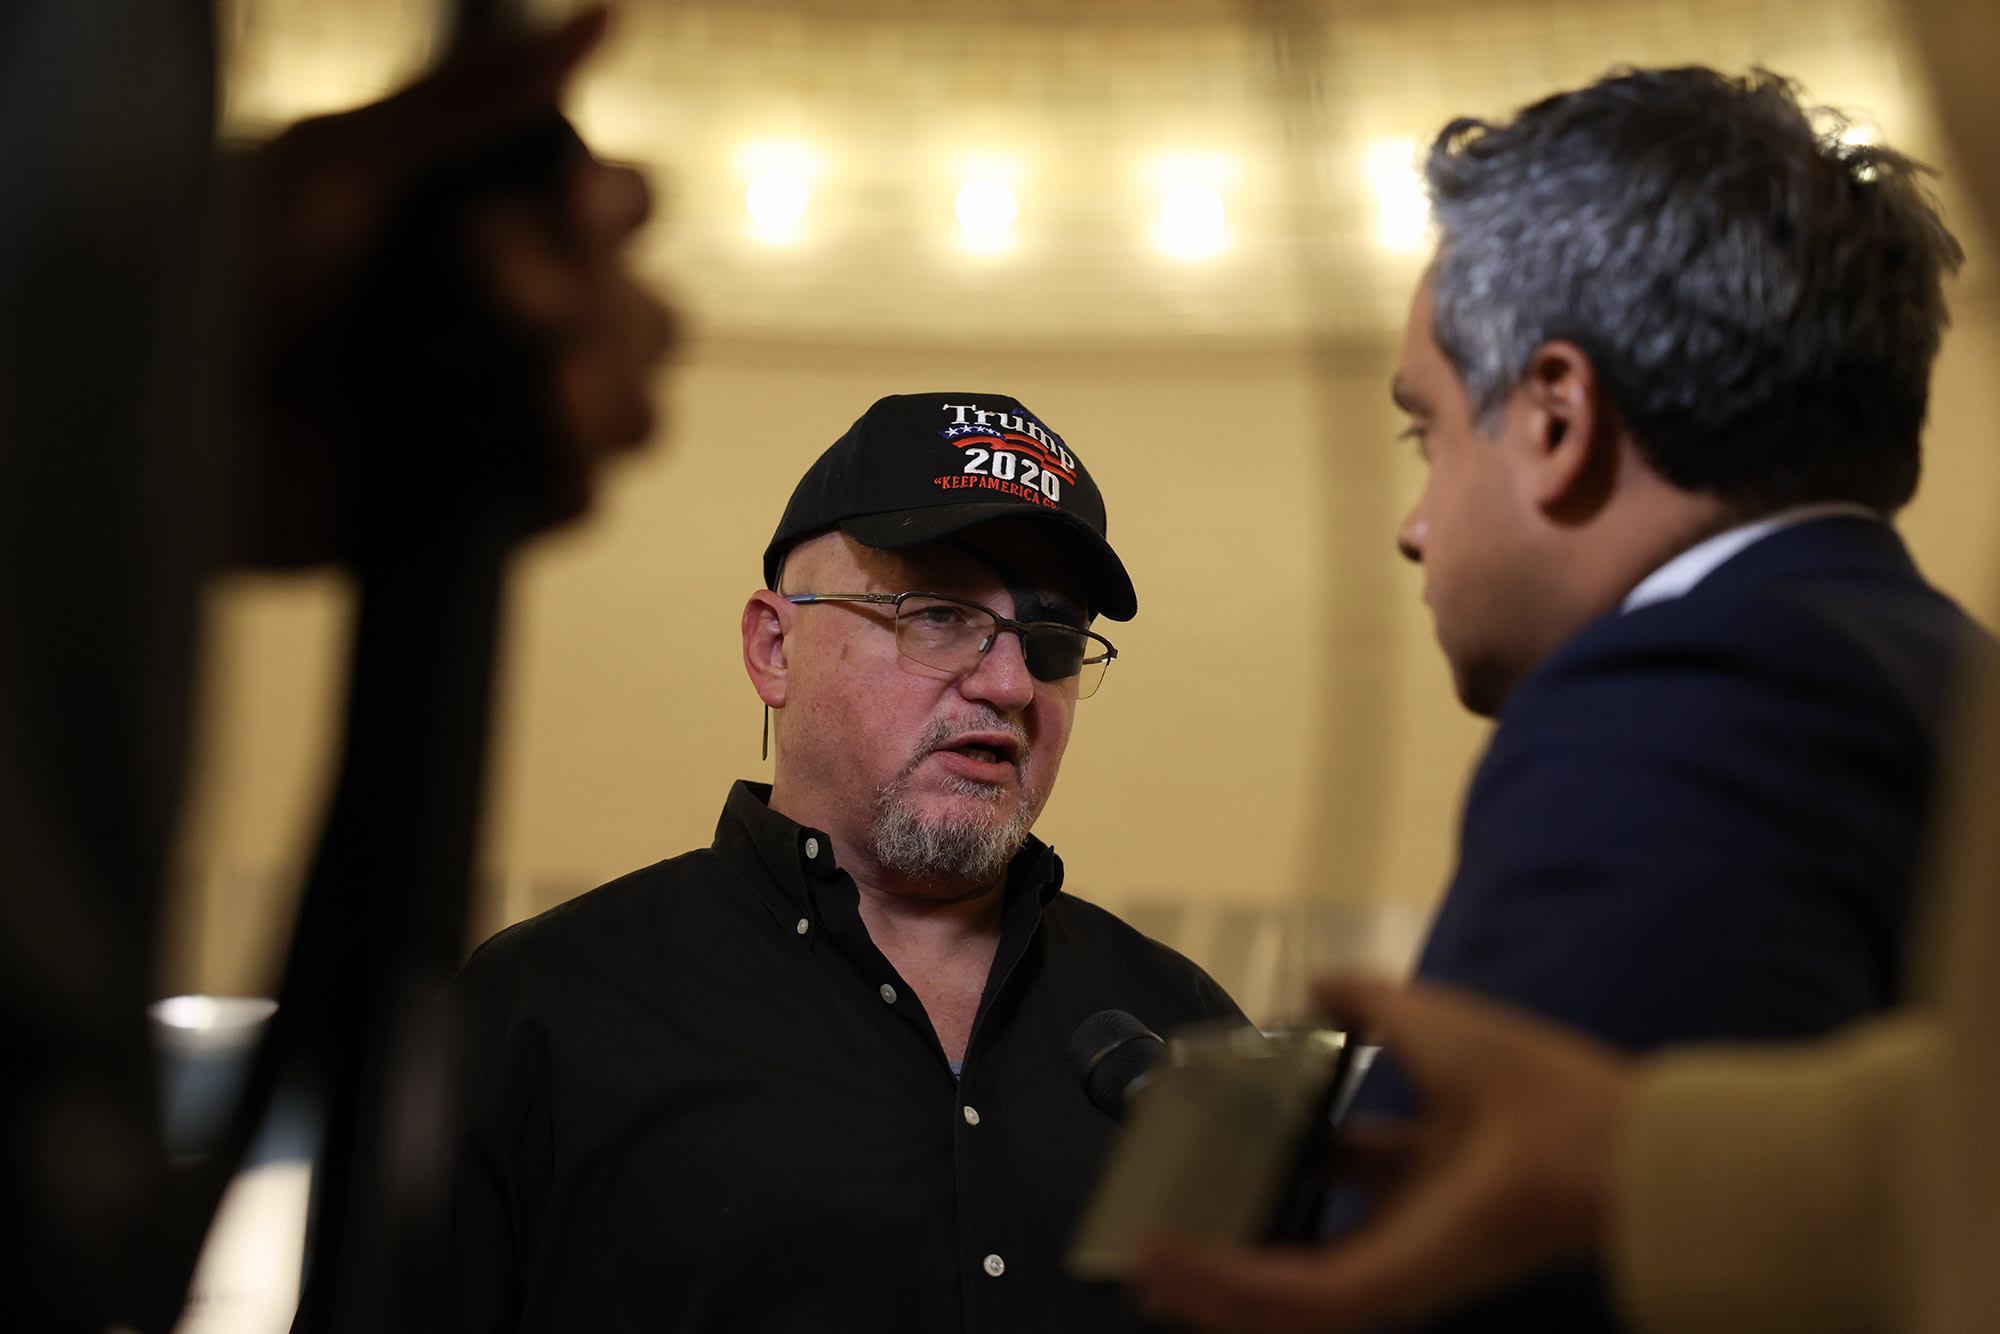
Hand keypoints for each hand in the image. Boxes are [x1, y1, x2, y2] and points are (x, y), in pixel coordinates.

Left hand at [239, 6, 674, 563]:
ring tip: (536, 378)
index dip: (618, 210)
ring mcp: (510, 420)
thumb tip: (603, 22)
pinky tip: (526, 435)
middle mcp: (521, 325)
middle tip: (491, 291)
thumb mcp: (338, 163)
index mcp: (497, 228)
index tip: (569, 205)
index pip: (624, 212)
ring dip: (603, 386)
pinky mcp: (486, 509)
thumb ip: (474, 101)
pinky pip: (582, 499)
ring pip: (637, 410)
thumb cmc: (223, 272)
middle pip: (653, 316)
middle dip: (595, 301)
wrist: (154, 414)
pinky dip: (571, 467)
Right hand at [1129, 978, 1635, 1332]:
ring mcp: (1389, 1262)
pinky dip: (1222, 1284)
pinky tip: (1169, 1264)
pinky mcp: (1379, 1288)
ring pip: (1278, 1289)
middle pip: (1300, 1244)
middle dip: (1230, 1249)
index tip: (1218, 1158)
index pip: (1333, 1173)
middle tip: (1167, 1244)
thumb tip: (1311, 981)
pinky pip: (1285, 1294)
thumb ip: (1363, 998)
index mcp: (1423, 1162)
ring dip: (1207, 1281)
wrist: (1582, 1141)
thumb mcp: (1419, 1017)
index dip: (1273, 1167)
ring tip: (1147, 1270)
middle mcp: (1404, 1221)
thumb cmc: (1516, 1078)